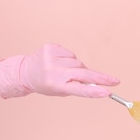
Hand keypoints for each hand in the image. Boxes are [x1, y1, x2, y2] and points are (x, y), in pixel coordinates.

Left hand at [0, 43, 119, 98]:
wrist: (25, 72)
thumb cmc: (46, 84)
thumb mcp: (60, 91)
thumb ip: (78, 86)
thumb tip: (97, 81)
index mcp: (55, 85)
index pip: (79, 90)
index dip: (94, 91)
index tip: (107, 92)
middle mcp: (53, 71)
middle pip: (83, 73)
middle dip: (101, 78)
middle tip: (114, 81)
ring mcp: (51, 58)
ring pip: (78, 63)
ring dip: (78, 68)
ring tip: (67, 71)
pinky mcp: (51, 47)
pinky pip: (71, 54)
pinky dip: (70, 59)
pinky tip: (61, 62)